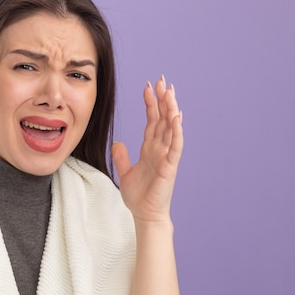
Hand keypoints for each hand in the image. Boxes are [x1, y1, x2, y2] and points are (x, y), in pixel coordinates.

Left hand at [111, 76, 182, 222]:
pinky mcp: (170, 166)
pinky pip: (175, 146)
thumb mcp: (125, 172)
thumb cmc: (138, 196)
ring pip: (171, 128)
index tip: (148, 86)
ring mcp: (167, 156)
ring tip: (169, 92)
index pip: (152, 121)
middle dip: (163, 99)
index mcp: (150, 149)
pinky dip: (177, 131)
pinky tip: (177, 117)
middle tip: (162, 80)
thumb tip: (117, 142)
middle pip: (163, 119)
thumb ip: (121, 156)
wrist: (145, 214)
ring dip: (171, 109)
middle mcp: (160, 149)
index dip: (150, 104)